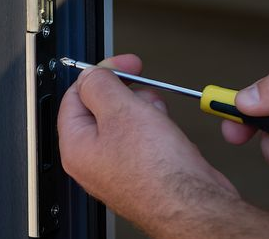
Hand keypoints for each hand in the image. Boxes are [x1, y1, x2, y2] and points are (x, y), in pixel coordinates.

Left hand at [57, 53, 240, 231]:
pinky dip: (160, 131)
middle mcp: (93, 160)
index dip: (100, 73)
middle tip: (144, 95)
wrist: (193, 205)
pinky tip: (170, 138)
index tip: (122, 64)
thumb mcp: (121, 110)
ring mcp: (119, 168)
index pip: (75, 96)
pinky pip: (147, 139)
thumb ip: (100, 84)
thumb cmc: (157, 172)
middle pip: (104, 107)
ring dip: (148, 112)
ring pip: (129, 121)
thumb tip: (91, 74)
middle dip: (129, 95)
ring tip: (160, 122)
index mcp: (76, 146)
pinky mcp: (144, 172)